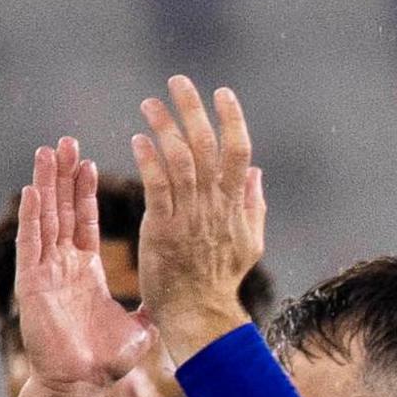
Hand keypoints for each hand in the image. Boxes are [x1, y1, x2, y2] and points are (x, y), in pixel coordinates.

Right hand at [5, 141, 154, 396]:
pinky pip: (32, 245)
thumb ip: (151, 304)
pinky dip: (32, 218)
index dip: (86, 193)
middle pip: (63, 211)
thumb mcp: (138, 325)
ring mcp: (46, 271)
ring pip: (46, 219)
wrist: (83, 385)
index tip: (89, 162)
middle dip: (65, 177)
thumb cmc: (106, 361)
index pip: (86, 222)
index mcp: (86, 271)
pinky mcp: (33, 284)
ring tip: (47, 152)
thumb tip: (172, 295)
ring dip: (46, 186)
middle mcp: (64, 265)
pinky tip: (32, 192)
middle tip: (66, 142)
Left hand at [133, 77, 267, 364]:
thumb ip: (253, 205)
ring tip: (150, 103)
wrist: (199, 315)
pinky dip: (150, 160)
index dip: (233, 121)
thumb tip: (258, 173)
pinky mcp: (164, 230)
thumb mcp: (248, 243)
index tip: (223, 93)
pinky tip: (139, 138)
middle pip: (211, 149)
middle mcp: (216, 208)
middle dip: (195, 111)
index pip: (240, 155)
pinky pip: (159, 188)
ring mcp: (191, 219)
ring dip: (167, 128)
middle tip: (178, 80)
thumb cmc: (219, 281)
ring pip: (183, 162)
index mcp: (236, 207)